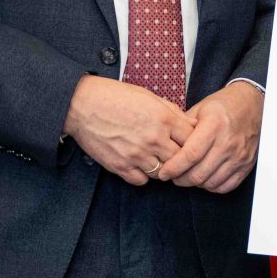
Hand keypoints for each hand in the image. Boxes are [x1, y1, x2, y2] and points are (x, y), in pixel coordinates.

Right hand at [64, 75, 193, 185]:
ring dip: (163, 168)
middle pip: (181, 159)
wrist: (82, 104)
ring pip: (163, 173)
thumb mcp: (149, 96)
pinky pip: (141, 181)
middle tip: (176, 155)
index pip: (193, 139)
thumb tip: (191, 124)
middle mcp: (153, 139)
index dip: (194, 142)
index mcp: (164, 119)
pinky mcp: (120, 166)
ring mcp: (136, 154)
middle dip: (181, 158)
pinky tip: (140, 165)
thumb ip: (172, 111)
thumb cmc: (116, 96)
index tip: (190, 143)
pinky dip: (143, 175)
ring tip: (157, 159)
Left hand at [157, 80, 263, 192]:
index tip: (163, 173)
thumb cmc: (222, 106)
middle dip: (180, 179)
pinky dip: (211, 187)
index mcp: (214, 125)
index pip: (190, 155)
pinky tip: (204, 178)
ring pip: (210, 183)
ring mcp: (239, 156)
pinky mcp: (246, 165)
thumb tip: (164, 146)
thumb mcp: (200, 109)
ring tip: (187, 176)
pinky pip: (225, 186)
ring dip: (195, 184)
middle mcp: (228, 142)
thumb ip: (182, 128)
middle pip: (199, 173)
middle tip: (172, 176)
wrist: (252, 105)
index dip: (174, 168)